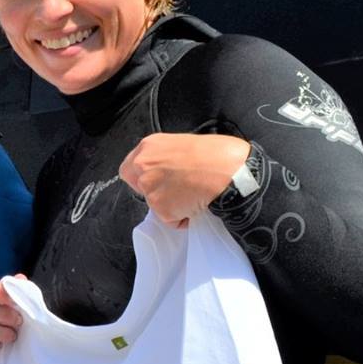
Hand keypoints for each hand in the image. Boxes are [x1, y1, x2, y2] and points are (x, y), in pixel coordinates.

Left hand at [118, 133, 252, 225]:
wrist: (232, 171)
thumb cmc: (219, 154)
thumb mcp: (186, 143)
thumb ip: (168, 157)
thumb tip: (171, 168)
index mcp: (149, 146)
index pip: (130, 167)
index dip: (144, 175)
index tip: (157, 178)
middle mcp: (143, 167)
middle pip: (138, 186)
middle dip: (154, 191)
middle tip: (176, 189)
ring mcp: (151, 190)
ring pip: (156, 204)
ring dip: (173, 204)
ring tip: (195, 194)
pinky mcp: (162, 210)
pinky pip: (171, 220)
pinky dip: (183, 217)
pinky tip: (198, 204)